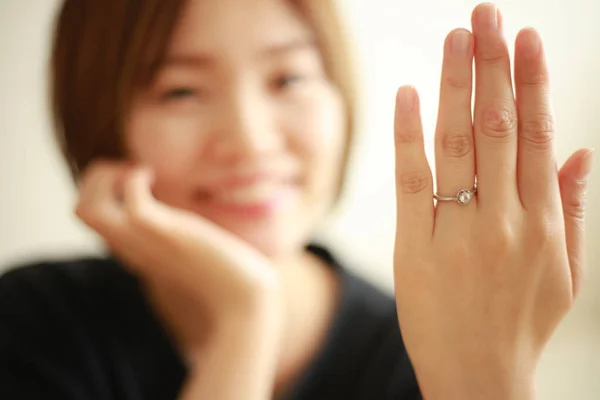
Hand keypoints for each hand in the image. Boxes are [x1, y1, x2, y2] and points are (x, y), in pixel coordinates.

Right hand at [75, 161, 281, 354]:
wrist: (242, 300)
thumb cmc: (223, 275)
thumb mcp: (188, 250)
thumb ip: (174, 237)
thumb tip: (183, 221)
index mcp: (134, 250)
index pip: (91, 218)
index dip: (104, 189)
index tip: (135, 178)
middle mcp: (130, 248)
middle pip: (80, 209)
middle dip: (96, 177)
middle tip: (132, 170)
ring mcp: (144, 241)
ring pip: (87, 207)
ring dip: (105, 177)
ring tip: (138, 172)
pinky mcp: (166, 233)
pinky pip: (132, 201)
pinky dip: (135, 178)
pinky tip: (152, 176)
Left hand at [392, 4, 593, 399]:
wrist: (480, 375)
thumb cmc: (523, 321)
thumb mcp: (567, 272)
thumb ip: (573, 209)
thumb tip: (583, 149)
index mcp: (544, 222)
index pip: (540, 135)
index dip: (533, 81)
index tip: (525, 37)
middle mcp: (505, 220)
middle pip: (500, 127)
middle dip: (494, 65)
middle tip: (487, 14)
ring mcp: (460, 233)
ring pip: (459, 145)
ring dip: (456, 86)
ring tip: (456, 37)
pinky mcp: (417, 247)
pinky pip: (414, 182)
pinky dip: (409, 135)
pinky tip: (409, 94)